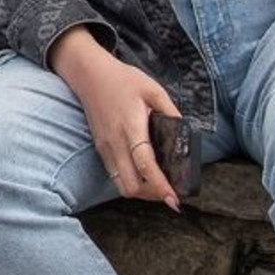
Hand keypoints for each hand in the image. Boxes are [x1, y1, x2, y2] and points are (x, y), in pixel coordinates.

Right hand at [49, 26, 182, 209]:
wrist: (89, 74)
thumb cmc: (122, 79)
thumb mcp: (153, 90)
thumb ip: (170, 112)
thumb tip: (185, 134)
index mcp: (130, 128)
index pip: (145, 164)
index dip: (161, 185)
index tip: (175, 199)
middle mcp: (115, 143)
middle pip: (131, 185)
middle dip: (152, 194)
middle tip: (169, 191)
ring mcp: (105, 148)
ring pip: (121, 185)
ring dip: (141, 191)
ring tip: (158, 185)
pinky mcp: (100, 149)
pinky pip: (115, 175)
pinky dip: (130, 181)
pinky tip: (143, 174)